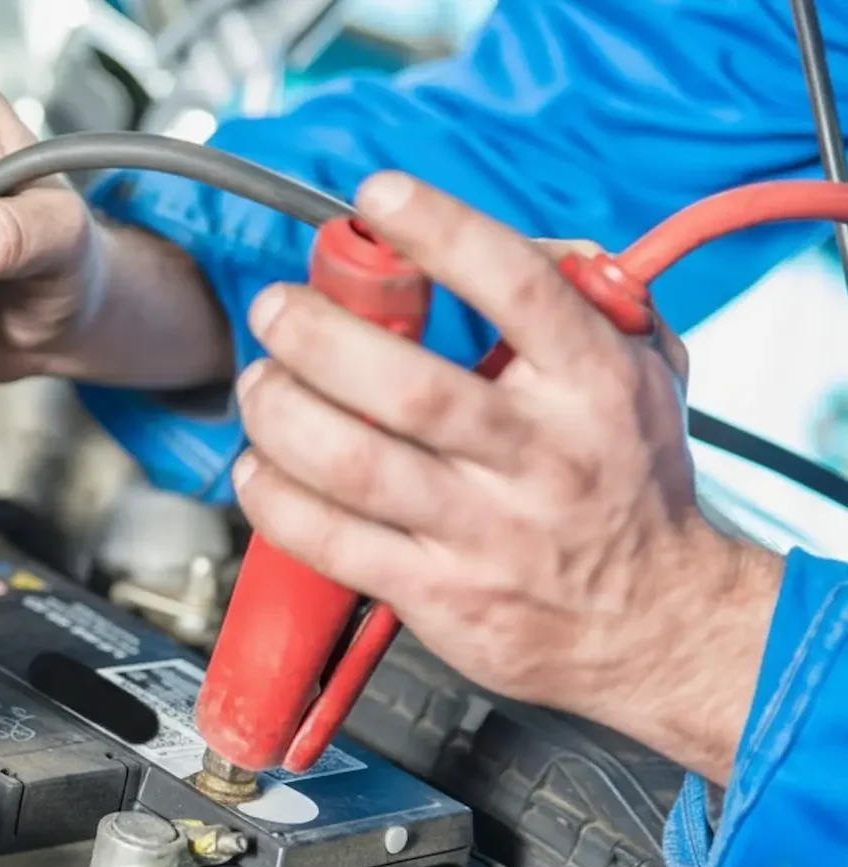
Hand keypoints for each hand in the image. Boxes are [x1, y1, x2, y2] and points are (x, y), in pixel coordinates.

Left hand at [232, 173, 781, 781]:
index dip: (440, 231)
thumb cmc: (631, 486)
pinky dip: (276, 500)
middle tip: (275, 310)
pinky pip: (332, 542)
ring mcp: (485, 532)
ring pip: (354, 464)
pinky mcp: (439, 594)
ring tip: (259, 384)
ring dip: (280, 414)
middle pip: (407, 386)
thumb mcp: (643, 372)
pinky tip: (259, 468)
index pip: (518, 288)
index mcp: (592, 384)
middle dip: (317, 336)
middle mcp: (539, 456)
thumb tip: (488, 236)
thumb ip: (580, 296)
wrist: (657, 622)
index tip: (379, 196)